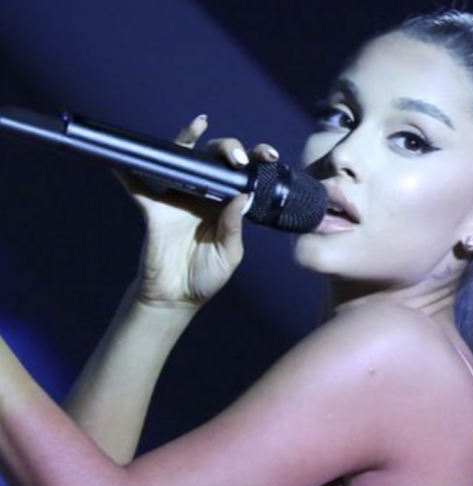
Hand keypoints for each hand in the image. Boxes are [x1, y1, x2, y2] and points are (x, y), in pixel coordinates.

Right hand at [119, 115, 279, 308]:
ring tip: (198, 125)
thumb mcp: (229, 255)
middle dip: (226, 148)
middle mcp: (203, 195)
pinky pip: (139, 185)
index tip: (268, 156)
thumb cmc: (206, 277)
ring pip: (181, 160)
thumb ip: (233, 228)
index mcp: (226, 205)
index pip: (241, 175)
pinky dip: (129, 169)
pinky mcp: (153, 207)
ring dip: (186, 139)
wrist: (175, 297)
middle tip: (235, 157)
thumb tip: (243, 197)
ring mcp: (177, 197)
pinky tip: (127, 154)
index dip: (254, 161)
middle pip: (213, 160)